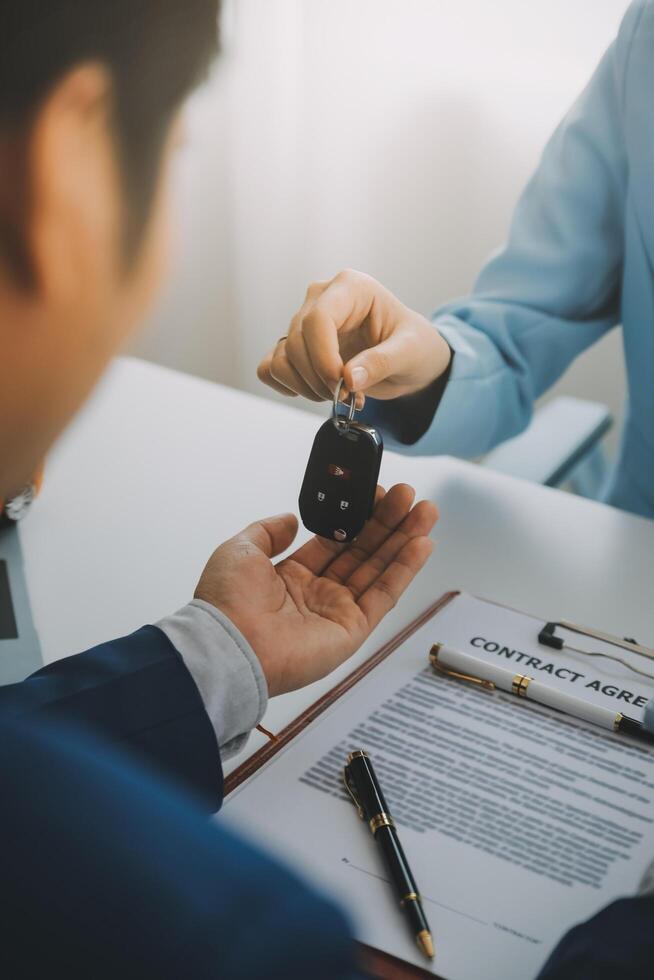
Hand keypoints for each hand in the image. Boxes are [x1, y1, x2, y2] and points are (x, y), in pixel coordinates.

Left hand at [195, 484, 436, 695]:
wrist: (230, 644)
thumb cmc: (226, 602)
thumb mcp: (241, 549)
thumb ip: (268, 531)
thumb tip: (292, 519)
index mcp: (291, 576)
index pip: (334, 541)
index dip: (357, 517)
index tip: (375, 493)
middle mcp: (317, 593)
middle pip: (363, 551)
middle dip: (388, 523)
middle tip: (410, 497)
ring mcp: (337, 612)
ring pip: (379, 569)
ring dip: (405, 540)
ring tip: (425, 511)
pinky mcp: (352, 630)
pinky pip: (384, 595)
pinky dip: (405, 569)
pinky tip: (422, 544)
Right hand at [257, 269, 450, 404]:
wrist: (408, 358)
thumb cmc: (413, 344)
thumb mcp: (410, 352)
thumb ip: (381, 362)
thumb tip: (348, 378)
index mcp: (351, 287)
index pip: (317, 319)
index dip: (324, 358)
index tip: (341, 384)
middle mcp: (321, 299)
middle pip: (297, 342)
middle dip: (320, 379)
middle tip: (349, 396)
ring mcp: (303, 322)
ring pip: (281, 359)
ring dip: (306, 387)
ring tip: (338, 394)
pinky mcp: (294, 346)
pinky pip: (270, 368)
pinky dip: (290, 387)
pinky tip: (316, 391)